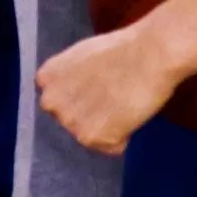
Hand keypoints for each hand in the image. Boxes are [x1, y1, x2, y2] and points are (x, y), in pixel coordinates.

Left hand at [39, 24, 181, 154]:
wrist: (150, 54)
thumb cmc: (124, 49)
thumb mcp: (82, 56)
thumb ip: (70, 79)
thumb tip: (77, 95)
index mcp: (46, 79)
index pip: (59, 101)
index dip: (82, 97)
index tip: (97, 88)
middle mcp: (51, 102)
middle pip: (71, 121)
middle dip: (90, 115)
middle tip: (113, 97)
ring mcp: (69, 121)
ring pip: (90, 136)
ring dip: (108, 127)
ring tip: (124, 103)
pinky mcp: (91, 137)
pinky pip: (111, 147)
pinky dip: (124, 137)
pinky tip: (130, 114)